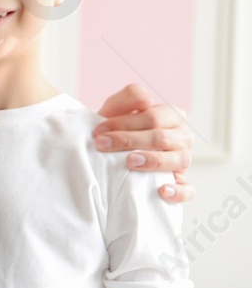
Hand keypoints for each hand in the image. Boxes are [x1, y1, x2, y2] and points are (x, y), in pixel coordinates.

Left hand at [93, 84, 193, 202]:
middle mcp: (182, 137)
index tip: (99, 132)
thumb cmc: (116, 129)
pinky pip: (188, 190)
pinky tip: (162, 190)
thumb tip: (146, 101)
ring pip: (178, 159)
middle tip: (102, 144)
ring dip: (154, 161)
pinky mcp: (181, 183)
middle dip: (129, 140)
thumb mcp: (117, 109)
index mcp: (171, 116)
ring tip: (130, 162)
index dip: (124, 123)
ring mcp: (183, 160)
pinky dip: (178, 191)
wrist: (109, 152)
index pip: (153, 118)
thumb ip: (129, 97)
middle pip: (161, 138)